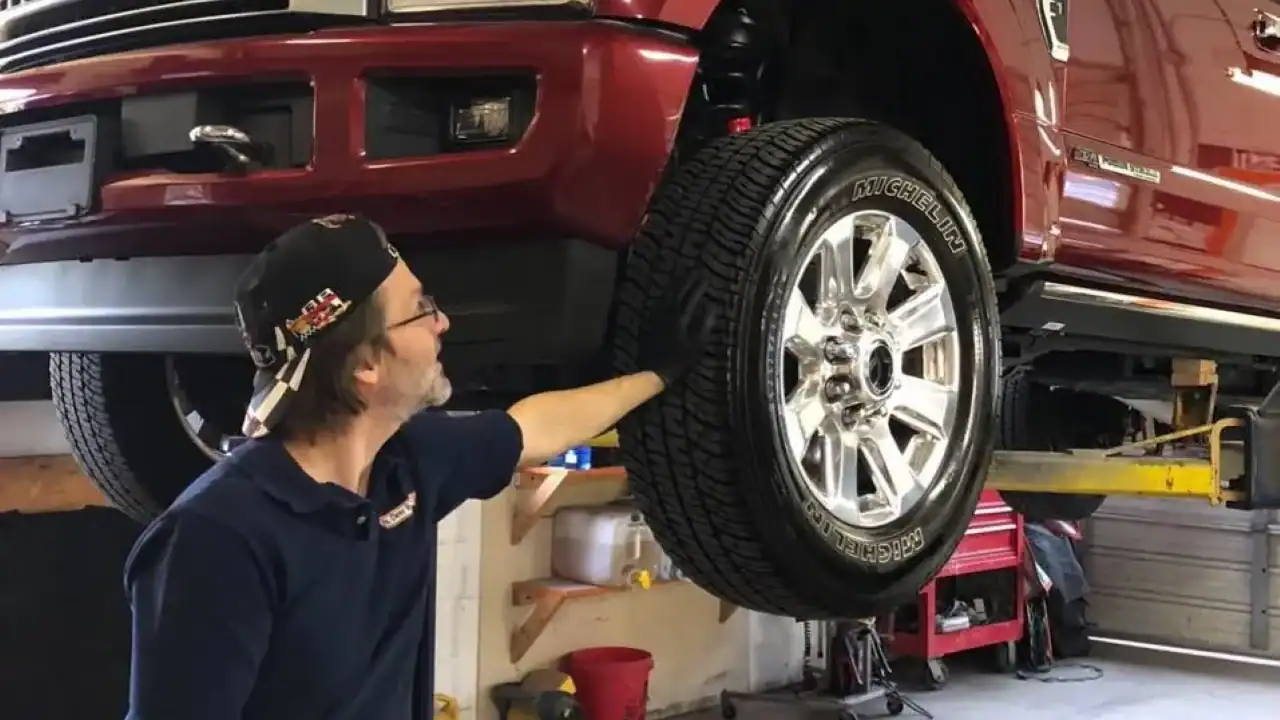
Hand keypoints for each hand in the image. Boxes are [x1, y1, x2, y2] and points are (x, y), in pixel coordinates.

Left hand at [637, 271, 717, 387]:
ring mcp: (657, 315)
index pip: (691, 296)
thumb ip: (705, 324)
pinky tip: (669, 291)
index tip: (705, 277)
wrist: (655, 369)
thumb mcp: (698, 345)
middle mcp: (668, 312)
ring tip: (683, 275)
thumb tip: (713, 306)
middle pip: (678, 291)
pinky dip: (666, 293)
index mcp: (681, 317)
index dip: (699, 286)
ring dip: (676, 283)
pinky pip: (659, 301)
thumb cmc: (681, 360)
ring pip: (667, 294)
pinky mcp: (650, 320)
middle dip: (687, 279)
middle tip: (694, 270)